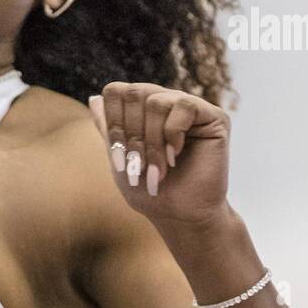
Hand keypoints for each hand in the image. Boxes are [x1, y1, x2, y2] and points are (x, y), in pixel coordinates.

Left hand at [87, 82, 230, 227]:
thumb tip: (94, 98)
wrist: (180, 216)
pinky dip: (173, 134)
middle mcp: (166, 103)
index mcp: (142, 111)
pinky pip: (183, 106)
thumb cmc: (149, 191)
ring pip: (156, 102)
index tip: (118, 158)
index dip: (112, 123)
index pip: (116, 92)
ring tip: (157, 170)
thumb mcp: (119, 158)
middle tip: (137, 166)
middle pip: (134, 93)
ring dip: (151, 141)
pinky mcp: (214, 117)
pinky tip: (175, 156)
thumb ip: (108, 128)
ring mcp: (189, 108)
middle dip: (131, 135)